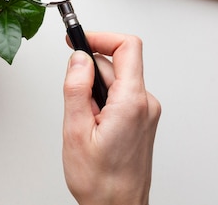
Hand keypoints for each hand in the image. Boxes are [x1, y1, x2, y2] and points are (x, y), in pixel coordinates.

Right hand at [62, 33, 160, 204]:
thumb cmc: (100, 181)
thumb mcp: (75, 132)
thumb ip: (76, 88)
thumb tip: (78, 57)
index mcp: (132, 102)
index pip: (127, 46)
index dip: (100, 36)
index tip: (78, 38)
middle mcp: (145, 103)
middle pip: (116, 63)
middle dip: (89, 71)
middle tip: (72, 94)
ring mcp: (146, 111)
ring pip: (116, 79)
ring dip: (94, 88)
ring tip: (83, 119)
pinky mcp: (142, 118)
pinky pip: (120, 94)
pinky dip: (101, 99)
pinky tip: (92, 122)